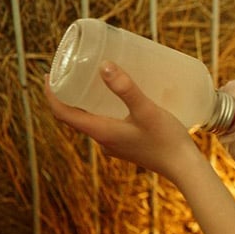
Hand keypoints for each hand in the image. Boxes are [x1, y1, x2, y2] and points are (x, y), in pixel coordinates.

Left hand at [44, 61, 200, 180]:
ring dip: (87, 104)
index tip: (49, 75)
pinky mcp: (128, 146)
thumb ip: (126, 89)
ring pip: (92, 122)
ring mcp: (116, 146)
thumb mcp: (146, 110)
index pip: (63, 114)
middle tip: (71, 73)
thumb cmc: (166, 140)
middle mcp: (104, 141)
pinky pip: (107, 126)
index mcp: (101, 132)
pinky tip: (119, 102)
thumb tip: (103, 66)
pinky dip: (104, 111)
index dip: (52, 94)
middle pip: (75, 117)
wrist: (184, 167)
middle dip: (68, 96)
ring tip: (93, 83)